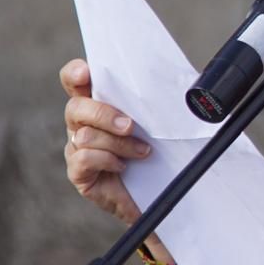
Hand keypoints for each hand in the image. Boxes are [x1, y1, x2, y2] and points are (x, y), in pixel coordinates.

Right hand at [60, 58, 174, 264]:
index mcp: (97, 102)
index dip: (75, 73)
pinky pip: (84, 159)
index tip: (85, 72)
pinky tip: (123, 166)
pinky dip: (107, 160)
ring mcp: (77, 147)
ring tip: (142, 152)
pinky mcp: (78, 172)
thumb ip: (158, 100)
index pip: (75, 80)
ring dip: (118, 143)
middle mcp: (82, 123)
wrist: (155, 192)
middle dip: (104, 114)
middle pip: (75, 107)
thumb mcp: (157, 123)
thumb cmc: (154, 151)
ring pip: (86, 135)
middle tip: (130, 125)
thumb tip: (189, 82)